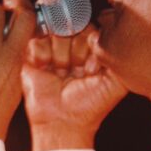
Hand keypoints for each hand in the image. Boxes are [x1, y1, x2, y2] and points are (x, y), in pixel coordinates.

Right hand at [22, 24, 126, 150]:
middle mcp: (71, 44)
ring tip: (61, 74)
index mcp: (90, 47)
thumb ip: (119, 58)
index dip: (90, 46)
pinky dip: (42, 57)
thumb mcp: (114, 83)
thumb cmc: (90, 106)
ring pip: (54, 32)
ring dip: (59, 57)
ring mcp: (51, 47)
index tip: (90, 68)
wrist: (63, 124)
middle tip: (76, 71)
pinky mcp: (31, 53)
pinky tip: (46, 71)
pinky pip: (37, 41)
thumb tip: (109, 36)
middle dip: (75, 52)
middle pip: (71, 26)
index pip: (90, 27)